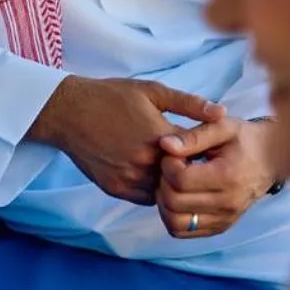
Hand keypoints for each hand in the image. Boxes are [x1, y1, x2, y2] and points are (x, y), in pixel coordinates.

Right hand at [29, 76, 224, 204]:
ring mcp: (130, 178)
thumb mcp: (151, 91)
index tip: (206, 147)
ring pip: (165, 191)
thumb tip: (223, 113)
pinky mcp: (115, 188)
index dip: (204, 150)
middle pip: (183, 176)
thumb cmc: (110, 96)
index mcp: (160, 136)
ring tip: (169, 167)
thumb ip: (189, 104)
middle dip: (188, 169)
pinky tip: (150, 173)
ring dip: (170, 182)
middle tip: (189, 160)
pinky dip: (152, 189)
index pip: (198, 153)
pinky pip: (145, 198)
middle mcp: (146, 162)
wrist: (67, 112)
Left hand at [156, 118, 277, 238]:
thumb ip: (193, 136)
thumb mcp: (222, 127)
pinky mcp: (220, 227)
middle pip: (173, 202)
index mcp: (227, 177)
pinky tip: (178, 196)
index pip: (180, 179)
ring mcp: (224, 219)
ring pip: (174, 222)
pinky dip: (171, 216)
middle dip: (163, 182)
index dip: (167, 164)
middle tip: (171, 168)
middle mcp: (227, 203)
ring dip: (164, 201)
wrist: (271, 160)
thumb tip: (165, 145)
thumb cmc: (244, 140)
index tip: (173, 154)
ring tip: (172, 183)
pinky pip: (182, 231)